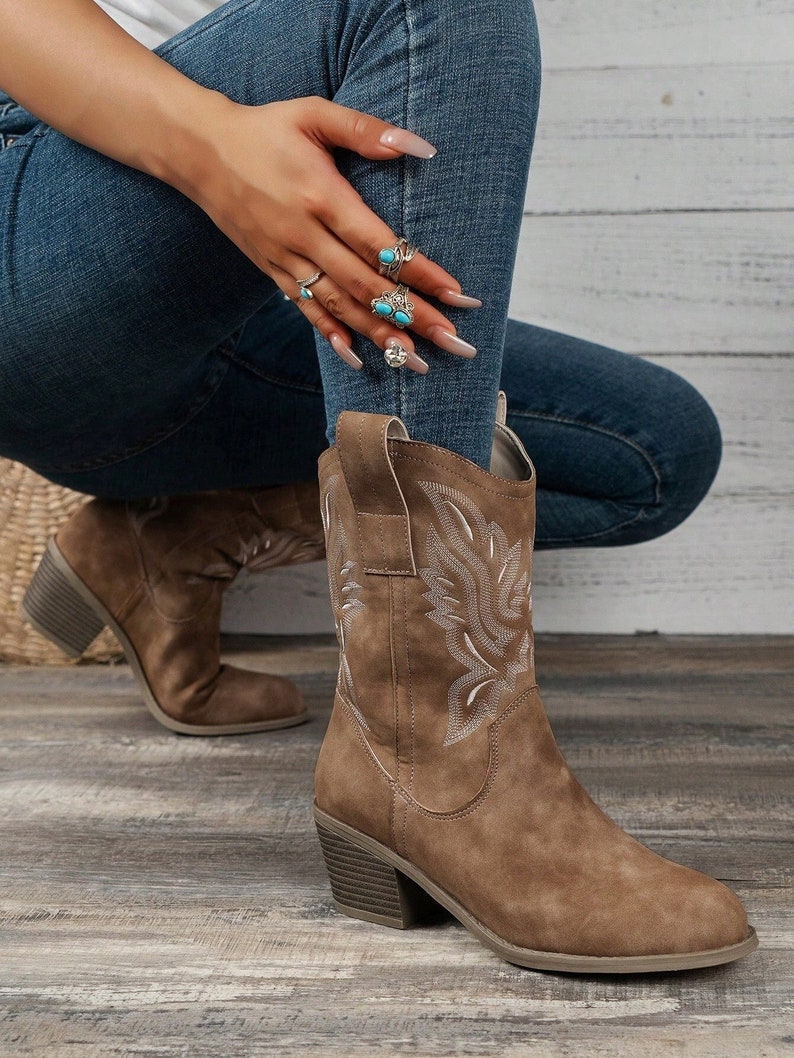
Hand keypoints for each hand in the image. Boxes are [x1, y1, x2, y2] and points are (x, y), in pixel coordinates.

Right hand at [181, 95, 481, 371]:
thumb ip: (366, 131)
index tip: (457, 295)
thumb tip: (421, 148)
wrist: (198, 152)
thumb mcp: (314, 113)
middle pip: (367, 286)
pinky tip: (358, 358)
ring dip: (380, 336)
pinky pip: (305, 311)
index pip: (379, 245)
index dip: (420, 272)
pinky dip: (332, 335)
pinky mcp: (272, 272)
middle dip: (414, 317)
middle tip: (454, 342)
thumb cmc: (265, 129)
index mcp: (320, 196)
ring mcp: (286, 259)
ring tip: (417, 363)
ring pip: (340, 306)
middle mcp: (304, 235)